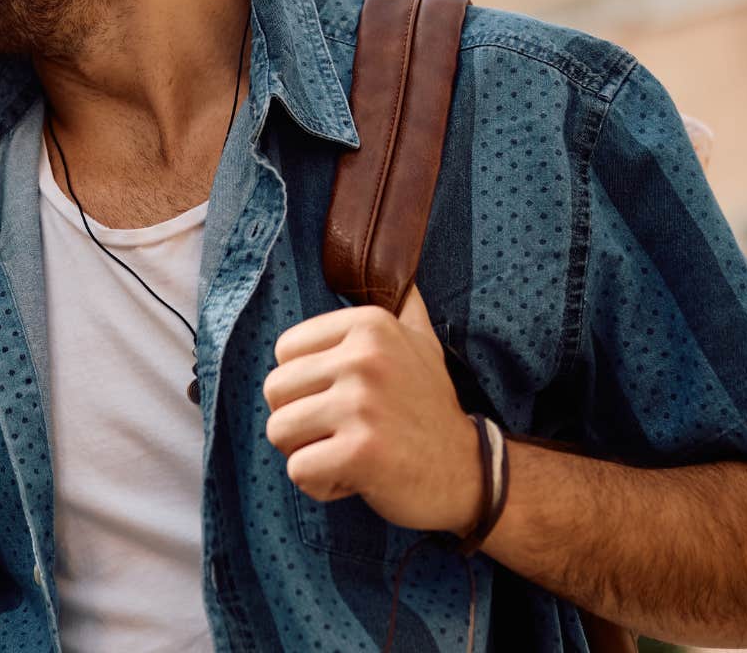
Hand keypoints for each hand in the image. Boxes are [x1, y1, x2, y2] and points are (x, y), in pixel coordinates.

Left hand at [262, 288, 481, 533]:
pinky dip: (321, 484)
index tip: (347, 396)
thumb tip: (402, 262)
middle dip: (301, 419)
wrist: (471, 474)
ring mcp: (363, 404)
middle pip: (274, 390)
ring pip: (279, 430)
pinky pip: (298, 470)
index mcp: (370, 324)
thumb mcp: (423, 344)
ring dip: (308, 452)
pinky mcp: (361, 452)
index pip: (285, 350)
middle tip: (347, 430)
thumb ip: (404, 305)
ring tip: (350, 451)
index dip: (307, 383)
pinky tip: (356, 477)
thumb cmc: (430, 409)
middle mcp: (365, 357)